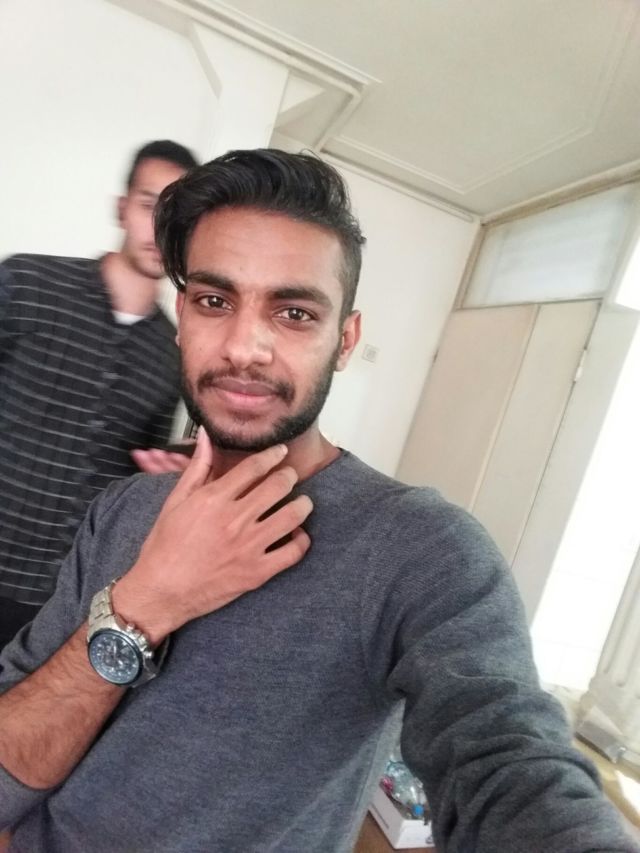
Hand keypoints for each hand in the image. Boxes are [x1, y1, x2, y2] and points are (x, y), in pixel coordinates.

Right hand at [114, 430, 312, 641]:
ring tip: (301, 503)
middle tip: (290, 477)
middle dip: (289, 476)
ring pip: (293, 516)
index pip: (254, 467)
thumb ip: (197, 467)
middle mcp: (234, 520)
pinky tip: (296, 535)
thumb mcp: (176, 501)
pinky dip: (301, 541)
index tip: (281, 452)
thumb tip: (206, 436)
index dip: (273, 455)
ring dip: (302, 505)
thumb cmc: (164, 546)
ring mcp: (248, 547)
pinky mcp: (257, 573)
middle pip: (279, 486)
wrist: (161, 591)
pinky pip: (293, 552)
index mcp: (214, 499)